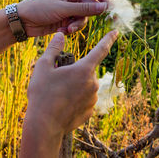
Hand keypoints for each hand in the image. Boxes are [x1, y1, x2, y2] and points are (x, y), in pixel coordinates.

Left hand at [17, 0, 108, 36]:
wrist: (22, 22)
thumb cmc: (39, 8)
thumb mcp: (62, 8)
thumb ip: (84, 8)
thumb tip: (104, 7)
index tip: (110, 8)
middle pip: (91, 6)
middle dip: (90, 16)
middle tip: (101, 22)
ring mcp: (70, 10)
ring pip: (84, 18)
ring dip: (78, 25)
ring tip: (68, 29)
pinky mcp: (66, 21)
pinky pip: (76, 25)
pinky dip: (71, 29)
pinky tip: (62, 31)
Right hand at [20, 30, 117, 156]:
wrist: (44, 126)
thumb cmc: (42, 94)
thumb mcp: (43, 67)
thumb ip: (53, 49)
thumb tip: (60, 35)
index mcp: (84, 69)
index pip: (101, 49)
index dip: (108, 39)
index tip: (116, 32)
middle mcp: (93, 83)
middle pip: (86, 70)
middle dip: (75, 71)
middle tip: (57, 80)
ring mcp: (93, 99)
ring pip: (85, 86)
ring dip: (75, 86)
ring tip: (57, 95)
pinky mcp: (90, 111)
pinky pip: (84, 100)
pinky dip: (75, 99)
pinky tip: (62, 105)